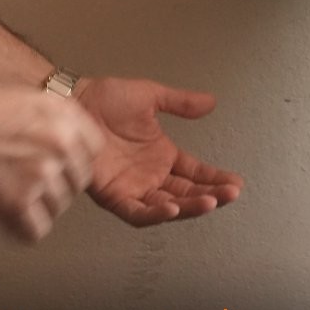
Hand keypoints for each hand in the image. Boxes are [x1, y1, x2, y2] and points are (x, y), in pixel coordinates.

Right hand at [0, 77, 102, 242]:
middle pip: (77, 183)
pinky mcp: (16, 202)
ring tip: (12, 199)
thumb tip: (66, 148)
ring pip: (58, 209)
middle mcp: (60, 144)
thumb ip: (54, 123)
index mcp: (65, 116)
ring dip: (36, 209)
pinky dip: (21, 231)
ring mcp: (41, 174)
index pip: (92, 152)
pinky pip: (35, 231)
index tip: (60, 167)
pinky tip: (7, 219)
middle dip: (56, 187)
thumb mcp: (29, 99)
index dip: (72, 162)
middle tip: (30, 185)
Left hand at [78, 77, 242, 227]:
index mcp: (160, 154)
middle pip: (186, 193)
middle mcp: (149, 175)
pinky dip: (156, 214)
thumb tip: (210, 102)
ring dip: (190, 207)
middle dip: (210, 195)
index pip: (194, 172)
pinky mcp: (114, 195)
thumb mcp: (151, 96)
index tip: (234, 182)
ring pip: (167, 206)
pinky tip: (173, 208)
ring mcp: (132, 187)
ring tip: (210, 202)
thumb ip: (181, 102)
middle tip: (229, 194)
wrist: (74, 102)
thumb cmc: (104, 98)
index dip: (215, 178)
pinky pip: (138, 212)